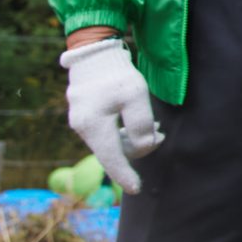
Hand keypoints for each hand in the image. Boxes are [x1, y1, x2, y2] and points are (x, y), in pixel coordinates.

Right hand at [61, 40, 162, 194]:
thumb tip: (145, 146)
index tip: (136, 189)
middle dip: (138, 149)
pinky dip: (123, 132)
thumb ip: (141, 125)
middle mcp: (83, 128)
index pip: (112, 159)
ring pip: (110, 141)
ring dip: (132, 140)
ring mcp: (81, 121)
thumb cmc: (116, 74)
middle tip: (161, 136)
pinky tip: (139, 122)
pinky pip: (105, 132)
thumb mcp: (135, 97)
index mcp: (94, 127)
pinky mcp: (84, 114)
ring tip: (155, 128)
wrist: (94, 52)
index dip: (125, 176)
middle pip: (113, 151)